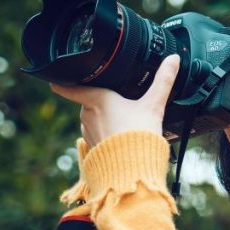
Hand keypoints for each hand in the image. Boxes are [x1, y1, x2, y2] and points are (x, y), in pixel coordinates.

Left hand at [50, 55, 180, 147]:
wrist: (133, 169)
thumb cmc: (139, 135)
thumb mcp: (154, 105)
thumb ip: (163, 81)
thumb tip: (174, 59)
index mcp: (97, 99)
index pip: (68, 87)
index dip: (60, 80)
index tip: (55, 75)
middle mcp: (87, 114)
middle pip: (88, 100)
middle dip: (101, 100)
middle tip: (120, 100)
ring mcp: (88, 132)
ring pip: (91, 117)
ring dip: (103, 117)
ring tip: (124, 120)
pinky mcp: (92, 147)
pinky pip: (96, 133)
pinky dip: (105, 132)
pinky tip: (120, 134)